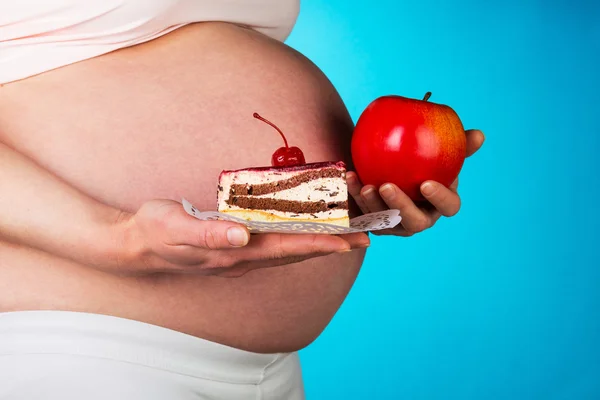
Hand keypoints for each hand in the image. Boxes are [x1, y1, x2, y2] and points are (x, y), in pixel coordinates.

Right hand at [115, 200, 369, 276]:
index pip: (285, 248)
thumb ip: (208, 233)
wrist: (136, 245)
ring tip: (346, 236)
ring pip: (287, 249)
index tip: (348, 241)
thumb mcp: (174, 228)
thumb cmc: (155, 232)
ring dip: (318, 241)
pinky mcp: (235, 247)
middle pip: (294, 251)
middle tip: (364, 238)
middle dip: (330, 245)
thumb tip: (242, 235)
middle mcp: (242, 256)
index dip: (318, 244)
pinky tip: (306, 231)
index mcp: (233, 252)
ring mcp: (239, 254)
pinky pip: (274, 243)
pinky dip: (296, 236)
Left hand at [347, 129, 484, 236]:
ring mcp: (396, 225)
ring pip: (386, 221)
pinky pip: (364, 213)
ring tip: (365, 184)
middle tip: (386, 186)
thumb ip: (457, 144)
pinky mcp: (375, 223)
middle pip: (415, 221)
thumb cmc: (420, 160)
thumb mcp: (438, 150)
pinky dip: (356, 196)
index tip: (426, 183)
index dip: (439, 198)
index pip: (448, 207)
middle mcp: (420, 218)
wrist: (390, 167)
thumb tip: (478, 134)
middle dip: (400, 206)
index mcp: (440, 203)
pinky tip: (350, 177)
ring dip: (373, 204)